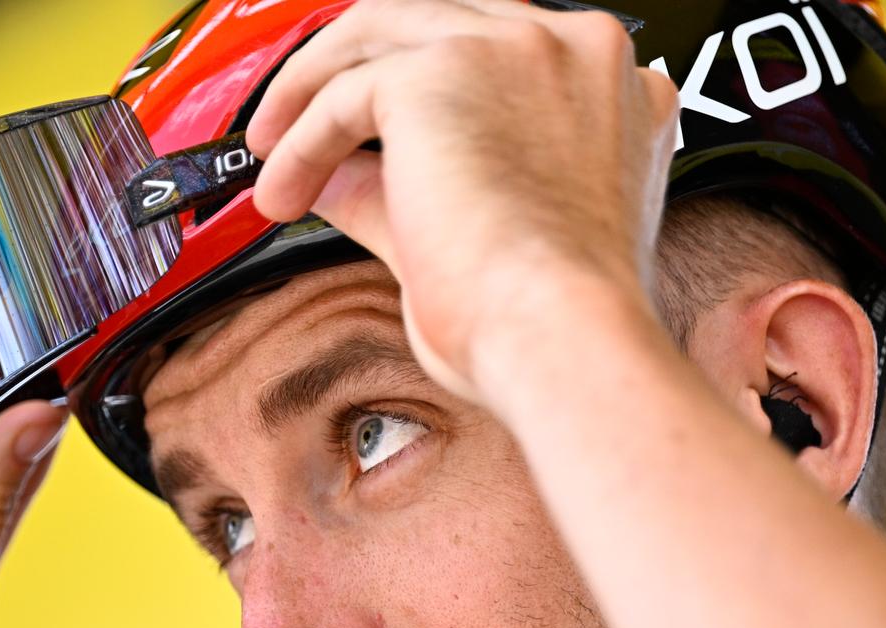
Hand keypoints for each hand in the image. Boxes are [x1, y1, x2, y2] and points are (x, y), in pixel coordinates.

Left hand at [243, 0, 678, 401]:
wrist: (565, 339)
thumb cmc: (556, 316)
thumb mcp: (495, 229)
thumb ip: (417, 185)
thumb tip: (342, 174)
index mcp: (610, 85)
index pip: (496, 53)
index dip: (429, 90)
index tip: (386, 135)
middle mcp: (570, 49)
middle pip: (431, 24)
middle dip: (359, 71)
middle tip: (305, 127)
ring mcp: (508, 49)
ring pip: (377, 36)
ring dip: (311, 93)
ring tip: (275, 157)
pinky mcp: (441, 71)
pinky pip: (342, 94)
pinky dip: (300, 145)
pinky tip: (285, 195)